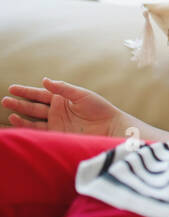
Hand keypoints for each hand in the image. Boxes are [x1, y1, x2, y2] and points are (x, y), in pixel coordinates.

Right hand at [1, 78, 124, 136]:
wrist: (110, 128)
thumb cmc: (100, 109)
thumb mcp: (81, 95)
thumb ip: (63, 88)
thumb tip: (44, 80)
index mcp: (62, 99)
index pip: (40, 94)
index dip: (26, 92)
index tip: (12, 88)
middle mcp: (57, 111)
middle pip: (34, 106)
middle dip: (20, 103)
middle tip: (5, 100)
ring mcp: (57, 124)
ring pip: (34, 120)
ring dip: (21, 116)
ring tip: (10, 112)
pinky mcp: (58, 135)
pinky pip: (40, 132)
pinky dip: (28, 129)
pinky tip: (18, 124)